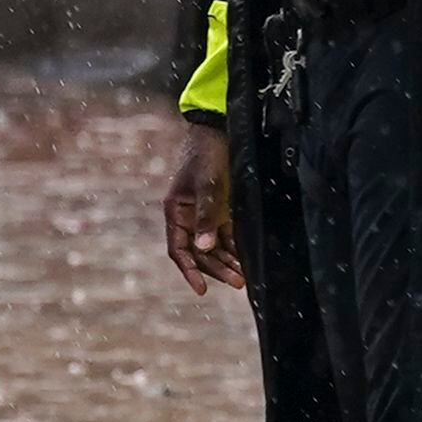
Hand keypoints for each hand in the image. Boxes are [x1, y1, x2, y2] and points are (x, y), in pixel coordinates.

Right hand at [161, 122, 243, 294]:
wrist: (219, 131)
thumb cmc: (207, 156)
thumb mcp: (208, 186)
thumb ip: (206, 216)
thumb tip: (204, 248)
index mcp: (175, 212)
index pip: (179, 250)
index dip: (189, 271)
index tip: (201, 290)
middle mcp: (187, 217)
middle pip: (199, 252)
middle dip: (216, 269)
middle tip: (237, 283)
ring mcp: (204, 214)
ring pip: (213, 247)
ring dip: (226, 262)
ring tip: (243, 278)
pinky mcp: (220, 209)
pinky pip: (225, 236)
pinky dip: (234, 248)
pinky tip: (245, 260)